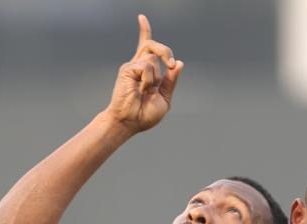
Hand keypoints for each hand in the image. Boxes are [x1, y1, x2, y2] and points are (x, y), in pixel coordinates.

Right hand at [104, 15, 183, 134]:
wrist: (130, 122)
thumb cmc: (145, 115)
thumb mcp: (164, 98)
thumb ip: (171, 81)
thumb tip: (179, 64)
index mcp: (148, 72)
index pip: (147, 48)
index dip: (145, 32)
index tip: (141, 18)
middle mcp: (139, 67)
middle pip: (152, 45)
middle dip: (165, 51)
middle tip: (172, 64)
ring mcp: (132, 66)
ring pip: (152, 56)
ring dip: (155, 75)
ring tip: (146, 90)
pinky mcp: (127, 69)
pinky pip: (146, 66)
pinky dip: (148, 79)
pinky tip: (141, 89)